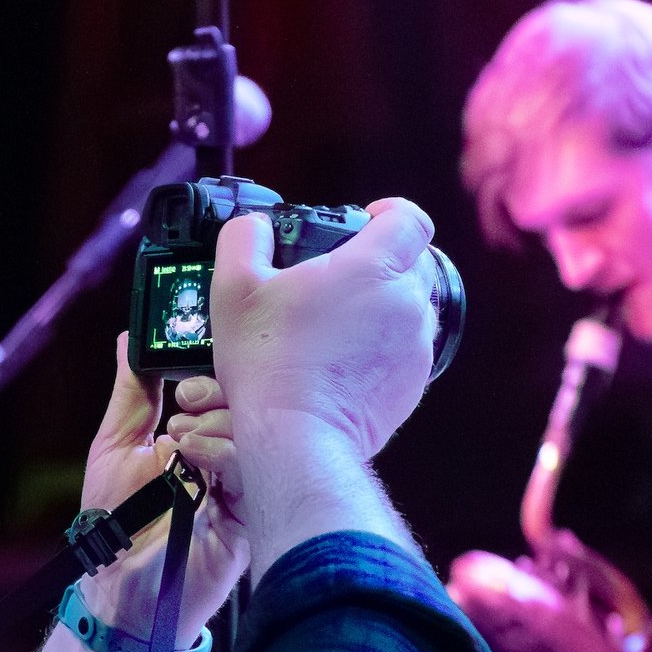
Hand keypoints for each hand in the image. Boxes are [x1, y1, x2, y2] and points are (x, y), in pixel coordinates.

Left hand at [76, 335, 248, 648]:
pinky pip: (254, 469)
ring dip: (216, 425)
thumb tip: (131, 339)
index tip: (184, 385)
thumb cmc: (116, 525)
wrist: (121, 592)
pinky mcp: (252, 513)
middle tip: (186, 404)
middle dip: (216, 393)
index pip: (225, 387)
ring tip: (181, 443)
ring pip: (254, 431)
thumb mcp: (116, 445)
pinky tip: (195, 462)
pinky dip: (224, 455)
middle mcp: (228, 455)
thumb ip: (133, 393)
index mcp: (202, 434)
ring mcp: (244, 484)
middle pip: (246, 401)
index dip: (210, 374)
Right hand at [209, 197, 439, 459]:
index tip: (365, 221)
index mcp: (374, 267)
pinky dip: (383, 345)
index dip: (389, 213)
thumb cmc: (269, 364)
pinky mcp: (416, 382)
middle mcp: (407, 303)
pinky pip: (407, 347)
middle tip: (338, 277)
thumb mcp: (234, 287)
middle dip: (381, 260)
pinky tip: (344, 358)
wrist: (298, 438)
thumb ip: (244, 237)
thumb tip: (255, 226)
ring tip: (337, 323)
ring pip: (412, 306)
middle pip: (413, 261)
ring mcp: (417, 346)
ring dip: (383, 305)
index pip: (410, 219)